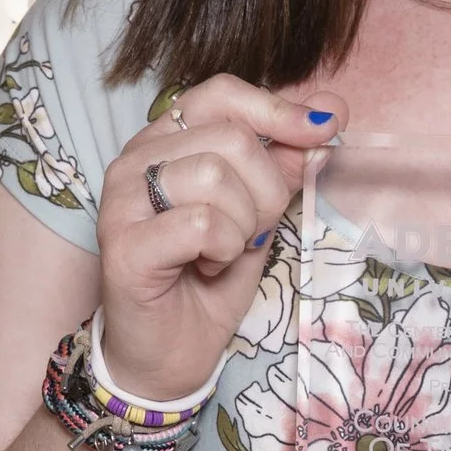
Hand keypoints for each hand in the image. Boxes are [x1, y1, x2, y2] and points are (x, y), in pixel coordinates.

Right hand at [94, 78, 340, 401]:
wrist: (169, 355)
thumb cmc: (207, 282)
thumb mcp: (257, 215)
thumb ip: (282, 165)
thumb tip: (328, 112)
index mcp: (166, 141)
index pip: (221, 94)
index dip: (278, 109)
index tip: (327, 128)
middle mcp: (136, 159)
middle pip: (231, 139)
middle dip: (266, 191)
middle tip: (252, 232)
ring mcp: (122, 200)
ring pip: (216, 177)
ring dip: (243, 225)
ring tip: (224, 253)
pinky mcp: (123, 244)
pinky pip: (202, 224)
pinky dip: (223, 251)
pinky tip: (207, 269)